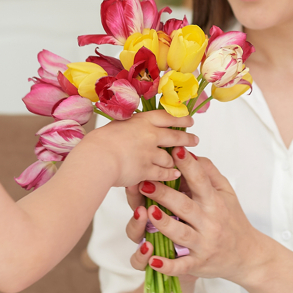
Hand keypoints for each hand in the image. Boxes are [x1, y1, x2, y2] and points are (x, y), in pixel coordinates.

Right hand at [76, 110, 197, 189]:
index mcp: (142, 121)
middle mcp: (150, 135)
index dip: (180, 119)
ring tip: (179, 161)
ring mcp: (150, 153)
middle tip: (195, 140)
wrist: (97, 158)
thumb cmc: (99, 142)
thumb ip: (130, 127)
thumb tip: (133, 126)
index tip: (189, 120)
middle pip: (175, 137)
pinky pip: (164, 173)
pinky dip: (170, 174)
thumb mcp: (116, 125)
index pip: (167, 117)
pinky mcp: (147, 170)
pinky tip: (174, 174)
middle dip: (187, 139)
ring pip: (170, 157)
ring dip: (175, 160)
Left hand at [126, 148, 275, 285]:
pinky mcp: (198, 264)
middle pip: (185, 206)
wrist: (248, 255)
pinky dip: (167, 266)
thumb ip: (210, 173)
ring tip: (148, 212)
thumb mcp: (227, 193)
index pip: (201, 181)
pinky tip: (154, 260)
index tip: (176, 151)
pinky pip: (181, 266)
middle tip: (145, 182)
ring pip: (181, 234)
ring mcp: (203, 244)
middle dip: (164, 194)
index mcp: (215, 203)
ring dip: (164, 224)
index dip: (189, 166)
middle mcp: (209, 223)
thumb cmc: (233, 220)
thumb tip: (192, 154)